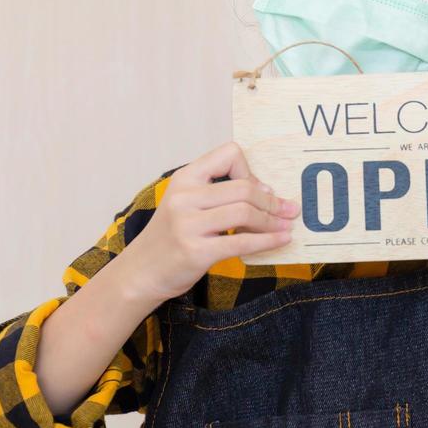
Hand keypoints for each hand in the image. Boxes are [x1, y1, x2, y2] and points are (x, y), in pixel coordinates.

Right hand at [116, 140, 299, 304]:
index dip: (250, 171)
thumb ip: (217, 193)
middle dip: (271, 201)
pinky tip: (281, 240)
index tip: (260, 190)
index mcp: (184, 179)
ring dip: (272, 221)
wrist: (139, 273)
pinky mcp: (196, 251)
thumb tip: (266, 192)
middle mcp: (184, 197)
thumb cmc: (170, 238)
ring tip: (286, 226)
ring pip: (244, 213)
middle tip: (288, 211)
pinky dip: (268, 241)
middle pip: (243, 188)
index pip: (228, 154)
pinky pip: (241, 243)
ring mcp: (188, 225)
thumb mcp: (185, 204)